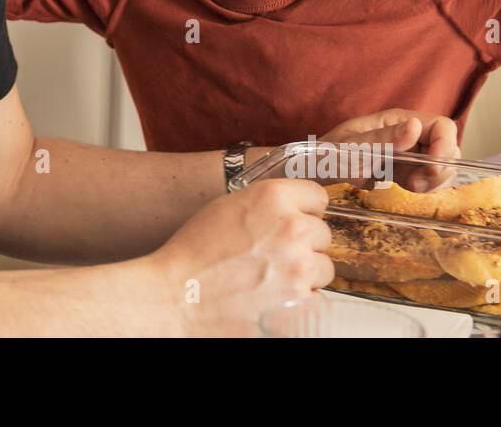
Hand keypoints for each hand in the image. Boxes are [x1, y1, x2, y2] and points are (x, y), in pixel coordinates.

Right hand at [151, 179, 333, 336]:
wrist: (177, 297)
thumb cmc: (194, 252)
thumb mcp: (227, 207)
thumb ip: (266, 204)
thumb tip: (295, 210)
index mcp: (273, 197)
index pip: (318, 197)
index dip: (305, 210)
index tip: (296, 220)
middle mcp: (292, 228)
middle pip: (323, 234)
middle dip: (304, 244)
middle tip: (275, 255)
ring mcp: (299, 268)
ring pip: (324, 268)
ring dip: (305, 273)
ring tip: (272, 279)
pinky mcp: (301, 304)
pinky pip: (316, 298)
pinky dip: (300, 301)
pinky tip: (273, 298)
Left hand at [319, 109, 459, 191]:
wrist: (308, 177)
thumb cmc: (322, 156)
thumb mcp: (347, 148)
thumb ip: (380, 140)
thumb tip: (415, 127)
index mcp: (397, 121)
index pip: (442, 126)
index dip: (446, 145)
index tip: (433, 167)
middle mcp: (407, 136)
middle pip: (448, 147)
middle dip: (441, 168)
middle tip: (417, 184)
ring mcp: (407, 156)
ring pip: (443, 166)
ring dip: (436, 181)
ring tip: (411, 189)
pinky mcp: (405, 176)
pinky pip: (429, 181)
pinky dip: (428, 190)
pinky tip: (409, 193)